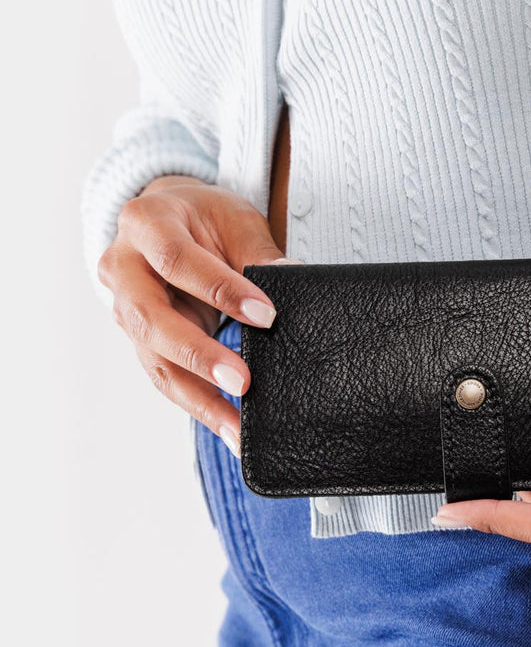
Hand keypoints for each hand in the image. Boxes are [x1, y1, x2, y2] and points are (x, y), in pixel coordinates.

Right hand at [97, 174, 293, 455]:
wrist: (172, 219)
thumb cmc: (206, 217)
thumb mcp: (235, 219)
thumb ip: (259, 251)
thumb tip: (291, 275)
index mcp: (146, 223)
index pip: (176, 260)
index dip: (219, 289)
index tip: (267, 315)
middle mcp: (123, 269)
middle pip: (150, 319)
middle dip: (198, 355)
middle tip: (243, 382)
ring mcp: (126, 309)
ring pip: (155, 360)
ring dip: (198, 397)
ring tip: (236, 428)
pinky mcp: (143, 342)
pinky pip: (168, 377)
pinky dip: (199, 405)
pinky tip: (229, 428)